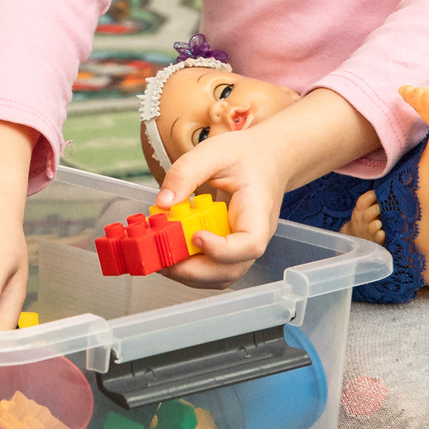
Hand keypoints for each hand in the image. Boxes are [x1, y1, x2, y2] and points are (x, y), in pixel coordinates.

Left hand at [154, 85, 375, 287]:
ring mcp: (243, 247)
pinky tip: (170, 252)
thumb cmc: (246, 155)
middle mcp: (254, 237)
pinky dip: (190, 269)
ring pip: (221, 276)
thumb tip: (162, 202)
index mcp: (258, 212)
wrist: (267, 158)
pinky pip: (213, 269)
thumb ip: (186, 173)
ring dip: (190, 274)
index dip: (223, 250)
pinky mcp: (230, 249)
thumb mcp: (214, 152)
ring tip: (161, 258)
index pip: (250, 244)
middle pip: (232, 270)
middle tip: (163, 258)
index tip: (196, 237)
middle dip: (195, 271)